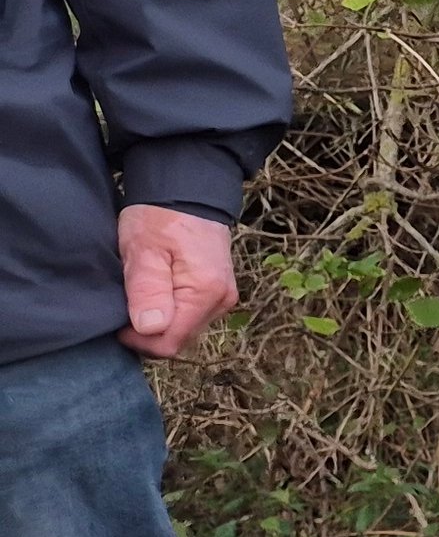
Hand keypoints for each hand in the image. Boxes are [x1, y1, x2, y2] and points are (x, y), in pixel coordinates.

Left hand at [116, 205, 237, 359]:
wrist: (187, 193)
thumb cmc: (160, 218)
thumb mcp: (144, 250)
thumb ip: (148, 290)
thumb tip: (150, 328)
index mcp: (205, 293)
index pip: (169, 343)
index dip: (138, 340)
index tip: (118, 319)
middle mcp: (221, 300)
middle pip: (179, 339)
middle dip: (148, 332)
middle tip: (127, 303)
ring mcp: (223, 297)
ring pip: (184, 329)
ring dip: (159, 322)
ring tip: (140, 294)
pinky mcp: (218, 291)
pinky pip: (191, 316)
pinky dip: (170, 312)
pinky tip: (156, 292)